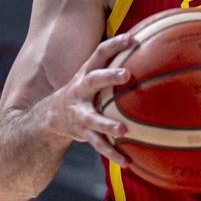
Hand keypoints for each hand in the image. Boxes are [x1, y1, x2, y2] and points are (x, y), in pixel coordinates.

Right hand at [38, 27, 139, 168]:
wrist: (51, 117)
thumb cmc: (84, 92)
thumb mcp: (93, 76)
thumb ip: (115, 66)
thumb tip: (149, 51)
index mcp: (86, 73)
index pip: (99, 53)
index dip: (115, 44)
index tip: (133, 38)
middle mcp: (80, 91)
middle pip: (93, 80)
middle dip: (109, 76)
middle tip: (127, 75)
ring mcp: (80, 113)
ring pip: (93, 119)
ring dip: (107, 125)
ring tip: (123, 130)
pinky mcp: (82, 132)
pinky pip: (99, 145)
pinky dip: (113, 153)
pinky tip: (128, 162)